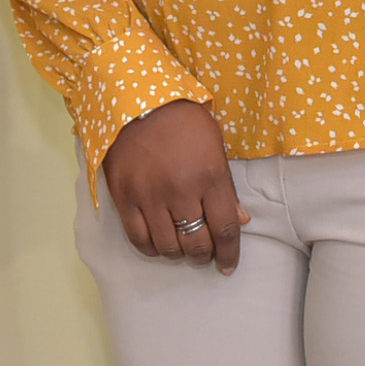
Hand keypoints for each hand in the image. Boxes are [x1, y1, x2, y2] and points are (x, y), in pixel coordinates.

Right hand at [101, 100, 245, 273]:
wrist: (135, 99)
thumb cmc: (182, 118)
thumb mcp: (214, 145)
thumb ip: (226, 187)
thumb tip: (239, 220)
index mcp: (210, 176)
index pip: (224, 229)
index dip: (229, 253)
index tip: (228, 265)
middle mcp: (181, 191)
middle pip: (197, 243)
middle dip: (205, 254)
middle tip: (205, 252)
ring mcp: (150, 196)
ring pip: (169, 246)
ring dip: (179, 253)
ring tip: (182, 246)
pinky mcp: (124, 197)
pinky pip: (139, 238)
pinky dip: (152, 248)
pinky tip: (159, 243)